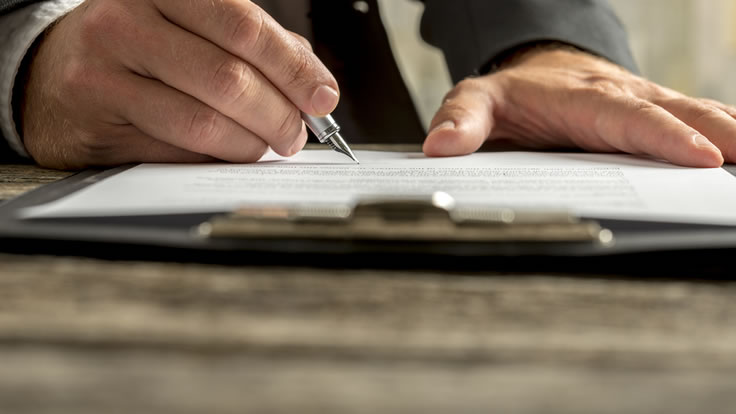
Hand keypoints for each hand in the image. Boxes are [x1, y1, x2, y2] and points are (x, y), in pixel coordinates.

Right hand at [22, 0, 337, 168]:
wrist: (56, 73)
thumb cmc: (141, 49)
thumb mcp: (194, 28)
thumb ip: (255, 49)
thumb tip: (315, 87)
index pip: (244, 27)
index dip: (293, 68)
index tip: (322, 97)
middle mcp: (127, 21)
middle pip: (229, 78)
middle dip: (278, 115)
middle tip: (296, 133)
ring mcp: (104, 70)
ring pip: (203, 122)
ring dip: (249, 144)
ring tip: (264, 145)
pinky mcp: (96, 118)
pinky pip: (174, 152)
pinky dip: (214, 159)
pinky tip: (225, 152)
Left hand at [423, 46, 735, 167]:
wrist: (535, 69)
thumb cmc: (513, 93)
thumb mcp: (477, 100)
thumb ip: (461, 120)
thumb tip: (441, 146)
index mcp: (579, 99)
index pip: (625, 118)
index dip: (661, 136)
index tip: (697, 156)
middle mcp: (619, 98)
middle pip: (673, 111)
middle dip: (715, 133)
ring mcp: (641, 104)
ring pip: (695, 112)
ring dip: (728, 133)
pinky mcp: (653, 113)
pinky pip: (695, 119)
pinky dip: (723, 133)